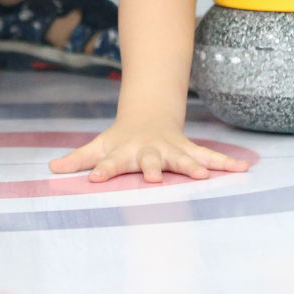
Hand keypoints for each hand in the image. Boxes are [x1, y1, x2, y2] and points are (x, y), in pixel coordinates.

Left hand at [49, 120, 249, 184]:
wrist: (150, 114)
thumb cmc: (121, 138)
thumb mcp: (99, 146)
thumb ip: (78, 159)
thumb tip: (50, 168)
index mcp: (126, 152)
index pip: (110, 162)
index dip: (102, 170)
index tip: (94, 179)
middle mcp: (150, 151)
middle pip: (151, 160)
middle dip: (152, 168)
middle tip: (153, 177)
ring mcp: (172, 151)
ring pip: (184, 159)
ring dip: (194, 167)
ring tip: (205, 176)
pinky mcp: (190, 152)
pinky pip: (210, 159)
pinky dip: (226, 165)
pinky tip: (243, 170)